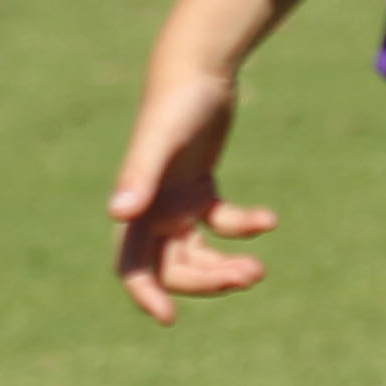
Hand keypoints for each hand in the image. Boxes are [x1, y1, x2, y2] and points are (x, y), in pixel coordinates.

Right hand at [106, 65, 273, 323]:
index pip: (132, 265)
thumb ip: (138, 175)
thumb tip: (117, 214)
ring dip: (225, 265)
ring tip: (258, 269)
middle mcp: (152, 210)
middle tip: (249, 275)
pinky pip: (220, 223)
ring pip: (197, 254)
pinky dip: (243, 226)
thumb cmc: (175, 101)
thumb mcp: (160, 139)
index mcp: (137, 207)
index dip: (145, 294)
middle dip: (207, 280)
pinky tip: (268, 219)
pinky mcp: (199, 189)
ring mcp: (176, 202)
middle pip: (174, 267)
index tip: (168, 318)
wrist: (198, 67)